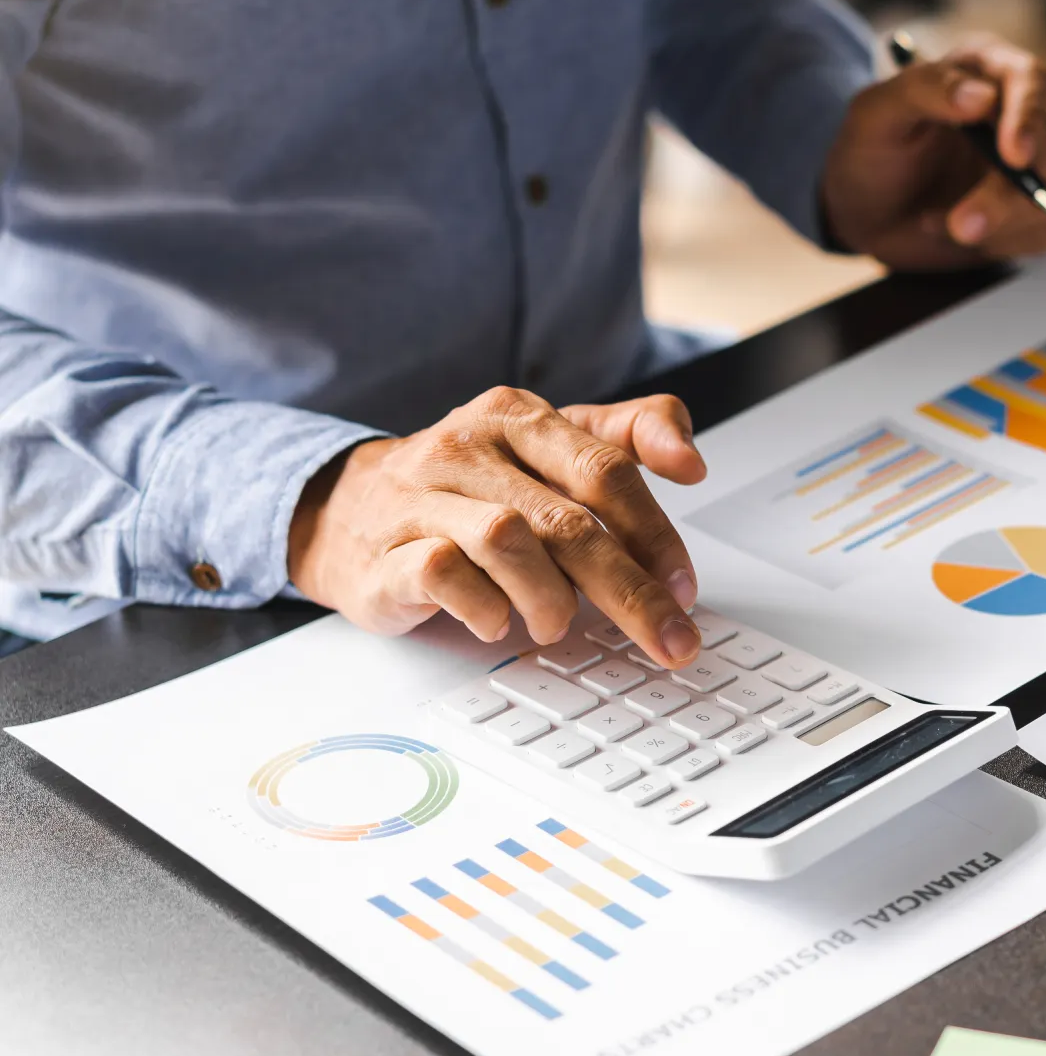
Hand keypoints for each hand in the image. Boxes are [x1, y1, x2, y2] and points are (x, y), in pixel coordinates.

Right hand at [287, 387, 707, 664]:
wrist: (345, 508)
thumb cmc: (467, 486)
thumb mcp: (547, 447)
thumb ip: (625, 438)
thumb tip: (690, 457)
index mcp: (519, 417)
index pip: (605, 469)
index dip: (654, 531)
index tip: (685, 584)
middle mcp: (469, 447)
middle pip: (567, 520)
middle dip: (630, 590)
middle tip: (668, 638)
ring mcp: (421, 496)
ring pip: (507, 541)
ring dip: (551, 599)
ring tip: (559, 625)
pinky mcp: (385, 550)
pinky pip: (444, 574)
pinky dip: (485, 608)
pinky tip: (498, 622)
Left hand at [820, 35, 1045, 270]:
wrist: (861, 213)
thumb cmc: (869, 153)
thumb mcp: (876, 113)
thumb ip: (924, 90)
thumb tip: (982, 96)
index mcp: (986, 71)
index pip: (1032, 80)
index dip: (1029, 116)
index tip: (1012, 155)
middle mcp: (1015, 113)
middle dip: (1008, 190)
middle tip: (963, 225)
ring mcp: (1028, 165)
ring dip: (1000, 221)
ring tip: (942, 227)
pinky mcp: (1027, 212)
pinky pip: (1042, 230)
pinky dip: (1000, 241)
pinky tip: (956, 235)